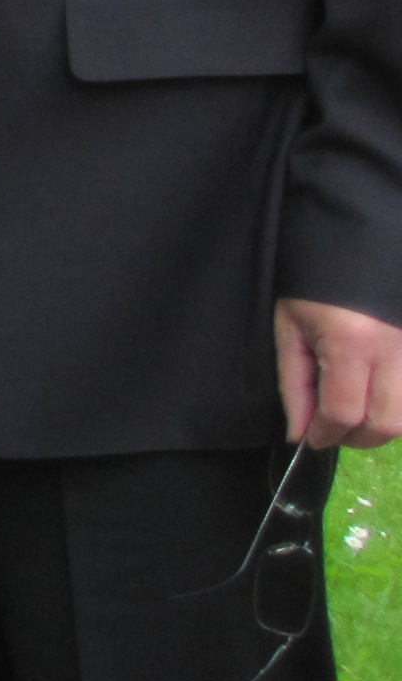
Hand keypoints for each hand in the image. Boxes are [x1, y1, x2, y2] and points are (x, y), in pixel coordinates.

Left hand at [275, 296, 401, 449]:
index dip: (324, 433)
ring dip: (382, 426)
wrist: (353, 242)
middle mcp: (395, 349)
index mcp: (352, 341)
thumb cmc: (313, 281)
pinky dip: (398, 407)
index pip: (344, 411)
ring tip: (356, 413)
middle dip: (356, 437)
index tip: (310, 438)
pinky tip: (375, 395)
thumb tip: (300, 434)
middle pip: (386, 423)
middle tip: (334, 428)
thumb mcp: (290, 327)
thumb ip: (294, 384)